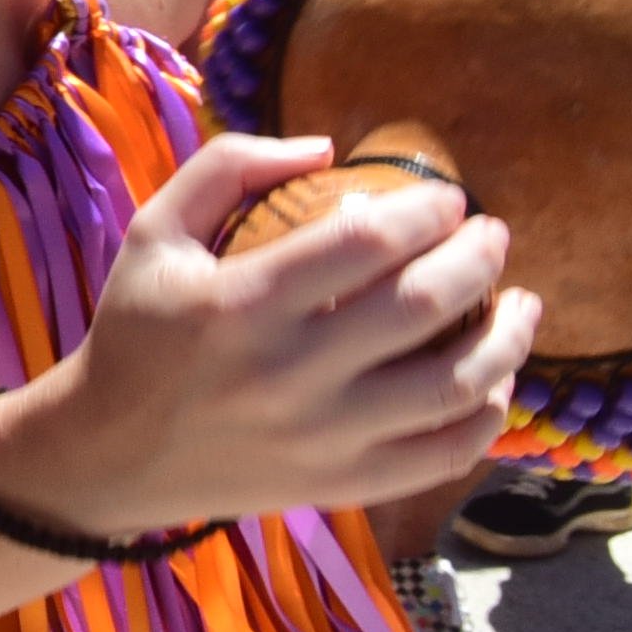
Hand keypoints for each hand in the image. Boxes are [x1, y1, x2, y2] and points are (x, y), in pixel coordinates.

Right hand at [9, 133, 535, 537]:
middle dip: (478, 258)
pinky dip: (488, 413)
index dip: (424, 211)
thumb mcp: (153, 233)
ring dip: (507, 337)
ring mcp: (323, 438)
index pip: (363, 243)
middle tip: (490, 236)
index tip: (445, 199)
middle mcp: (289, 373)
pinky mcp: (343, 485)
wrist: (110, 453)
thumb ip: (226, 170)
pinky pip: (446, 454)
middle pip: (422, 306)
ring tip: (521, 303)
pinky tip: (492, 380)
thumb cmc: (138, 332)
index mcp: (240, 304)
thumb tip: (325, 146)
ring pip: (453, 385)